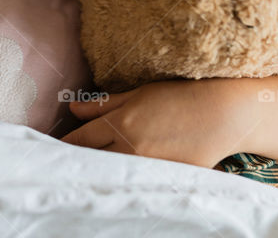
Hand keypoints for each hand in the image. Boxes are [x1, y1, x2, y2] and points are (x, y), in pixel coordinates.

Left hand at [59, 78, 247, 168]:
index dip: (65, 146)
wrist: (223, 113)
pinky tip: (119, 184)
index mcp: (120, 122)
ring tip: (86, 176)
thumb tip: (73, 109)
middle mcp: (129, 147)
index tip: (54, 150)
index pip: (80, 139)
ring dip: (99, 173)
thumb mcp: (139, 94)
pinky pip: (138, 183)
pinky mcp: (165, 179)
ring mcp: (147, 166)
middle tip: (62, 166)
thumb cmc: (180, 97)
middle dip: (77, 162)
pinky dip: (126, 183)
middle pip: (91, 161)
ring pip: (111, 175)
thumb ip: (104, 104)